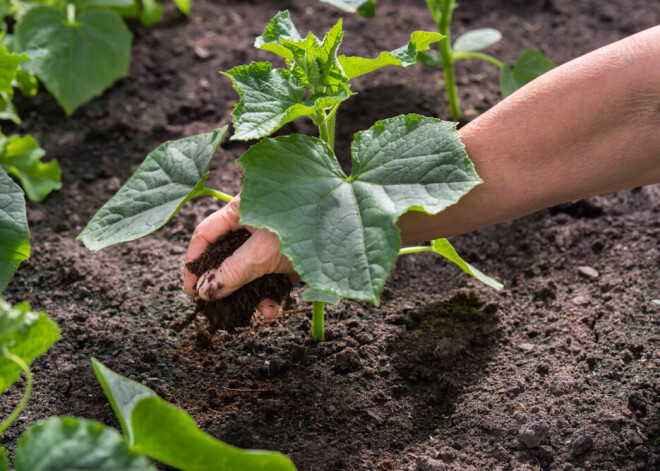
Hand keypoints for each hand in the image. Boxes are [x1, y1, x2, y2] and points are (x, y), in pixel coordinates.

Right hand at [184, 197, 298, 317]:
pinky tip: (272, 309)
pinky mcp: (291, 257)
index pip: (206, 234)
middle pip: (228, 256)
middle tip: (218, 309)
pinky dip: (271, 294)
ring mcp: (274, 241)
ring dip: (250, 295)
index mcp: (242, 208)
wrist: (353, 236)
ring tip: (253, 314)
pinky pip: (272, 277)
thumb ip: (231, 272)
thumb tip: (204, 291)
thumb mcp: (262, 252)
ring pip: (251, 271)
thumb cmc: (306, 227)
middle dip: (225, 284)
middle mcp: (256, 222)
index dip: (194, 262)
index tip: (191, 291)